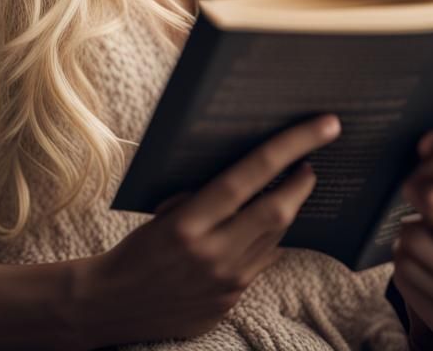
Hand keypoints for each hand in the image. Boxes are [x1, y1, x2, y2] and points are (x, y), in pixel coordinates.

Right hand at [76, 113, 341, 345]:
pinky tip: (267, 225)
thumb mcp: (162, 210)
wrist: (110, 305)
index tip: (322, 127)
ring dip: (288, 210)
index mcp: (188, 224)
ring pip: (275, 239)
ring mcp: (225, 284)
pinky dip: (269, 240)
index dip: (289, 148)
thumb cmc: (135, 245)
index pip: (248, 177)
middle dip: (301, 183)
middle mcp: (212, 256)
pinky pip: (262, 264)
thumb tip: (250, 168)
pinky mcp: (229, 304)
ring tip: (292, 187)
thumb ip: (204, 194)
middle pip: (276, 212)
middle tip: (311, 162)